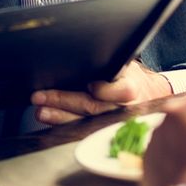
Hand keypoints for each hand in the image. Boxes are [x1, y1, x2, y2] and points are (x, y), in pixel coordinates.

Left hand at [31, 61, 172, 124]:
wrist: (145, 97)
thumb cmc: (125, 76)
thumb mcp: (121, 65)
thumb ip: (105, 63)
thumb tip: (74, 51)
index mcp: (129, 88)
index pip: (121, 91)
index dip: (104, 91)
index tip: (90, 86)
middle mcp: (123, 109)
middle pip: (93, 108)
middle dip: (64, 101)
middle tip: (41, 96)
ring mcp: (112, 124)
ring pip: (85, 123)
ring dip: (59, 117)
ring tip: (41, 111)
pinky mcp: (103, 133)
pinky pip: (81, 132)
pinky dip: (63, 127)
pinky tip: (49, 120)